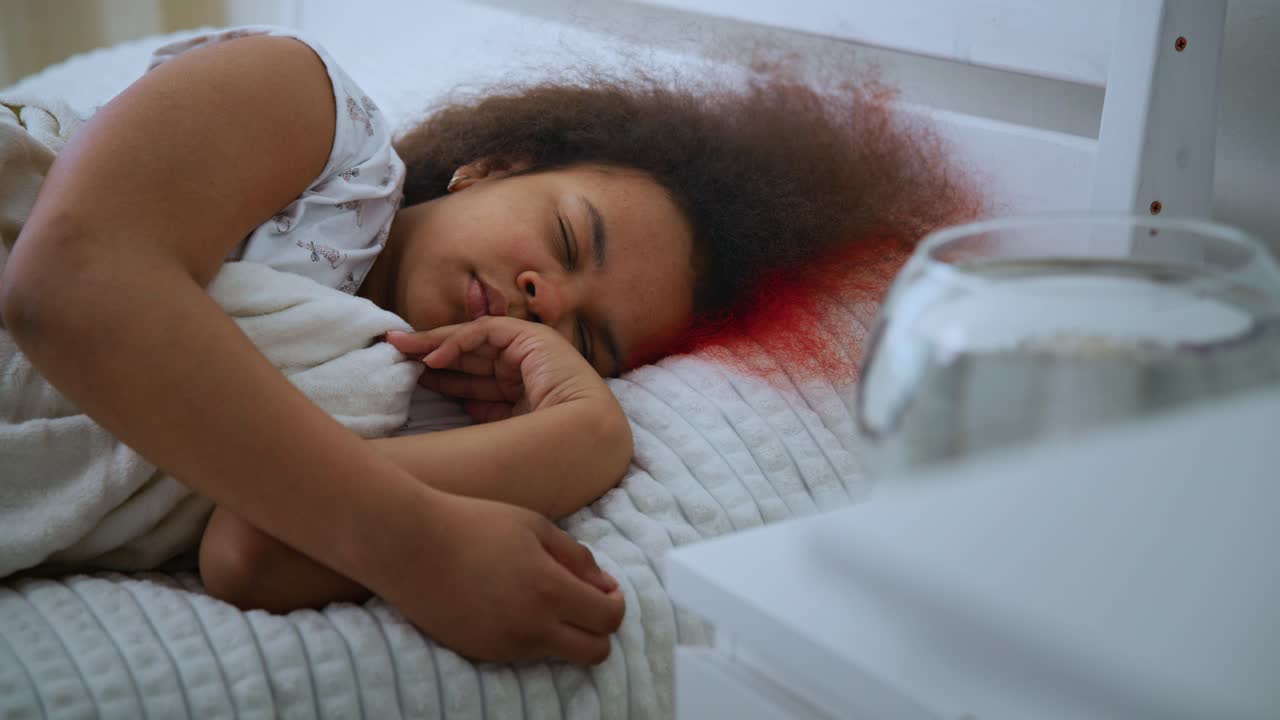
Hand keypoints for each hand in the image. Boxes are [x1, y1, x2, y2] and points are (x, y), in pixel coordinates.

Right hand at [380, 491, 625, 664]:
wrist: (408, 545)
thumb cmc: (472, 524)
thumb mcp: (534, 526)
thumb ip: (577, 558)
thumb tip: (605, 585)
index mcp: (550, 589)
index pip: (608, 618)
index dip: (616, 604)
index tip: (605, 589)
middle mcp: (532, 627)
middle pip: (594, 653)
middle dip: (600, 630)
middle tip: (584, 603)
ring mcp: (504, 646)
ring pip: (558, 656)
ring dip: (564, 633)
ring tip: (542, 598)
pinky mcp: (480, 654)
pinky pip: (523, 655)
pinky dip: (531, 636)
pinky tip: (511, 606)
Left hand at [386, 317, 609, 422]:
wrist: (587, 438)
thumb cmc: (549, 447)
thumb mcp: (501, 431)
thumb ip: (479, 414)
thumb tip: (450, 406)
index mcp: (520, 395)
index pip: (474, 381)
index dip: (441, 377)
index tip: (409, 378)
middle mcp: (523, 371)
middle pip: (468, 360)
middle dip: (429, 355)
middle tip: (393, 352)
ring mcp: (528, 352)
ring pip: (472, 343)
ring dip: (434, 345)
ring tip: (400, 347)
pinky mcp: (530, 337)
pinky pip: (485, 333)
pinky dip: (457, 343)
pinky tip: (432, 357)